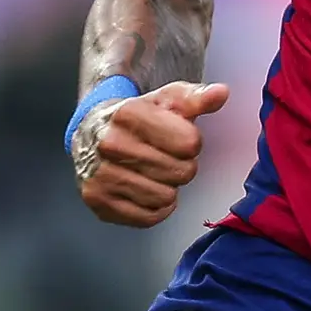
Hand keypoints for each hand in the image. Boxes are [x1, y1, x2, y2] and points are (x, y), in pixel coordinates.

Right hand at [74, 80, 227, 227]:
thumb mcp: (165, 101)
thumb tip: (220, 94)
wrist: (91, 134)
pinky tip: (144, 190)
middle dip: (181, 167)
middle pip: (182, 172)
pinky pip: (148, 217)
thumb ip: (195, 98)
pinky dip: (153, 208)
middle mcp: (111, 143)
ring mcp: (101, 174)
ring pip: (166, 197)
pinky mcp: (98, 200)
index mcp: (129, 113)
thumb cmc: (134, 119)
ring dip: (167, 188)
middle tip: (164, 158)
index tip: (177, 139)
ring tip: (152, 173)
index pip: (190, 143)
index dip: (191, 143)